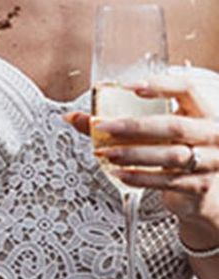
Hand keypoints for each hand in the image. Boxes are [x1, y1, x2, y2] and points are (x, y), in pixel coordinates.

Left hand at [66, 73, 218, 247]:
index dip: (159, 85)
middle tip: (102, 126)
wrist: (207, 193)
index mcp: (205, 110)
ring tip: (104, 153)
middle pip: (174, 126)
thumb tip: (74, 117)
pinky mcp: (200, 185)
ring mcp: (211, 161)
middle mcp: (213, 133)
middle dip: (133, 127)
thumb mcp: (158, 132)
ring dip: (132, 154)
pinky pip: (167, 180)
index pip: (187, 88)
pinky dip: (139, 177)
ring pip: (170, 156)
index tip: (128, 87)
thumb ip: (119, 122)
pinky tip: (118, 174)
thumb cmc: (179, 151)